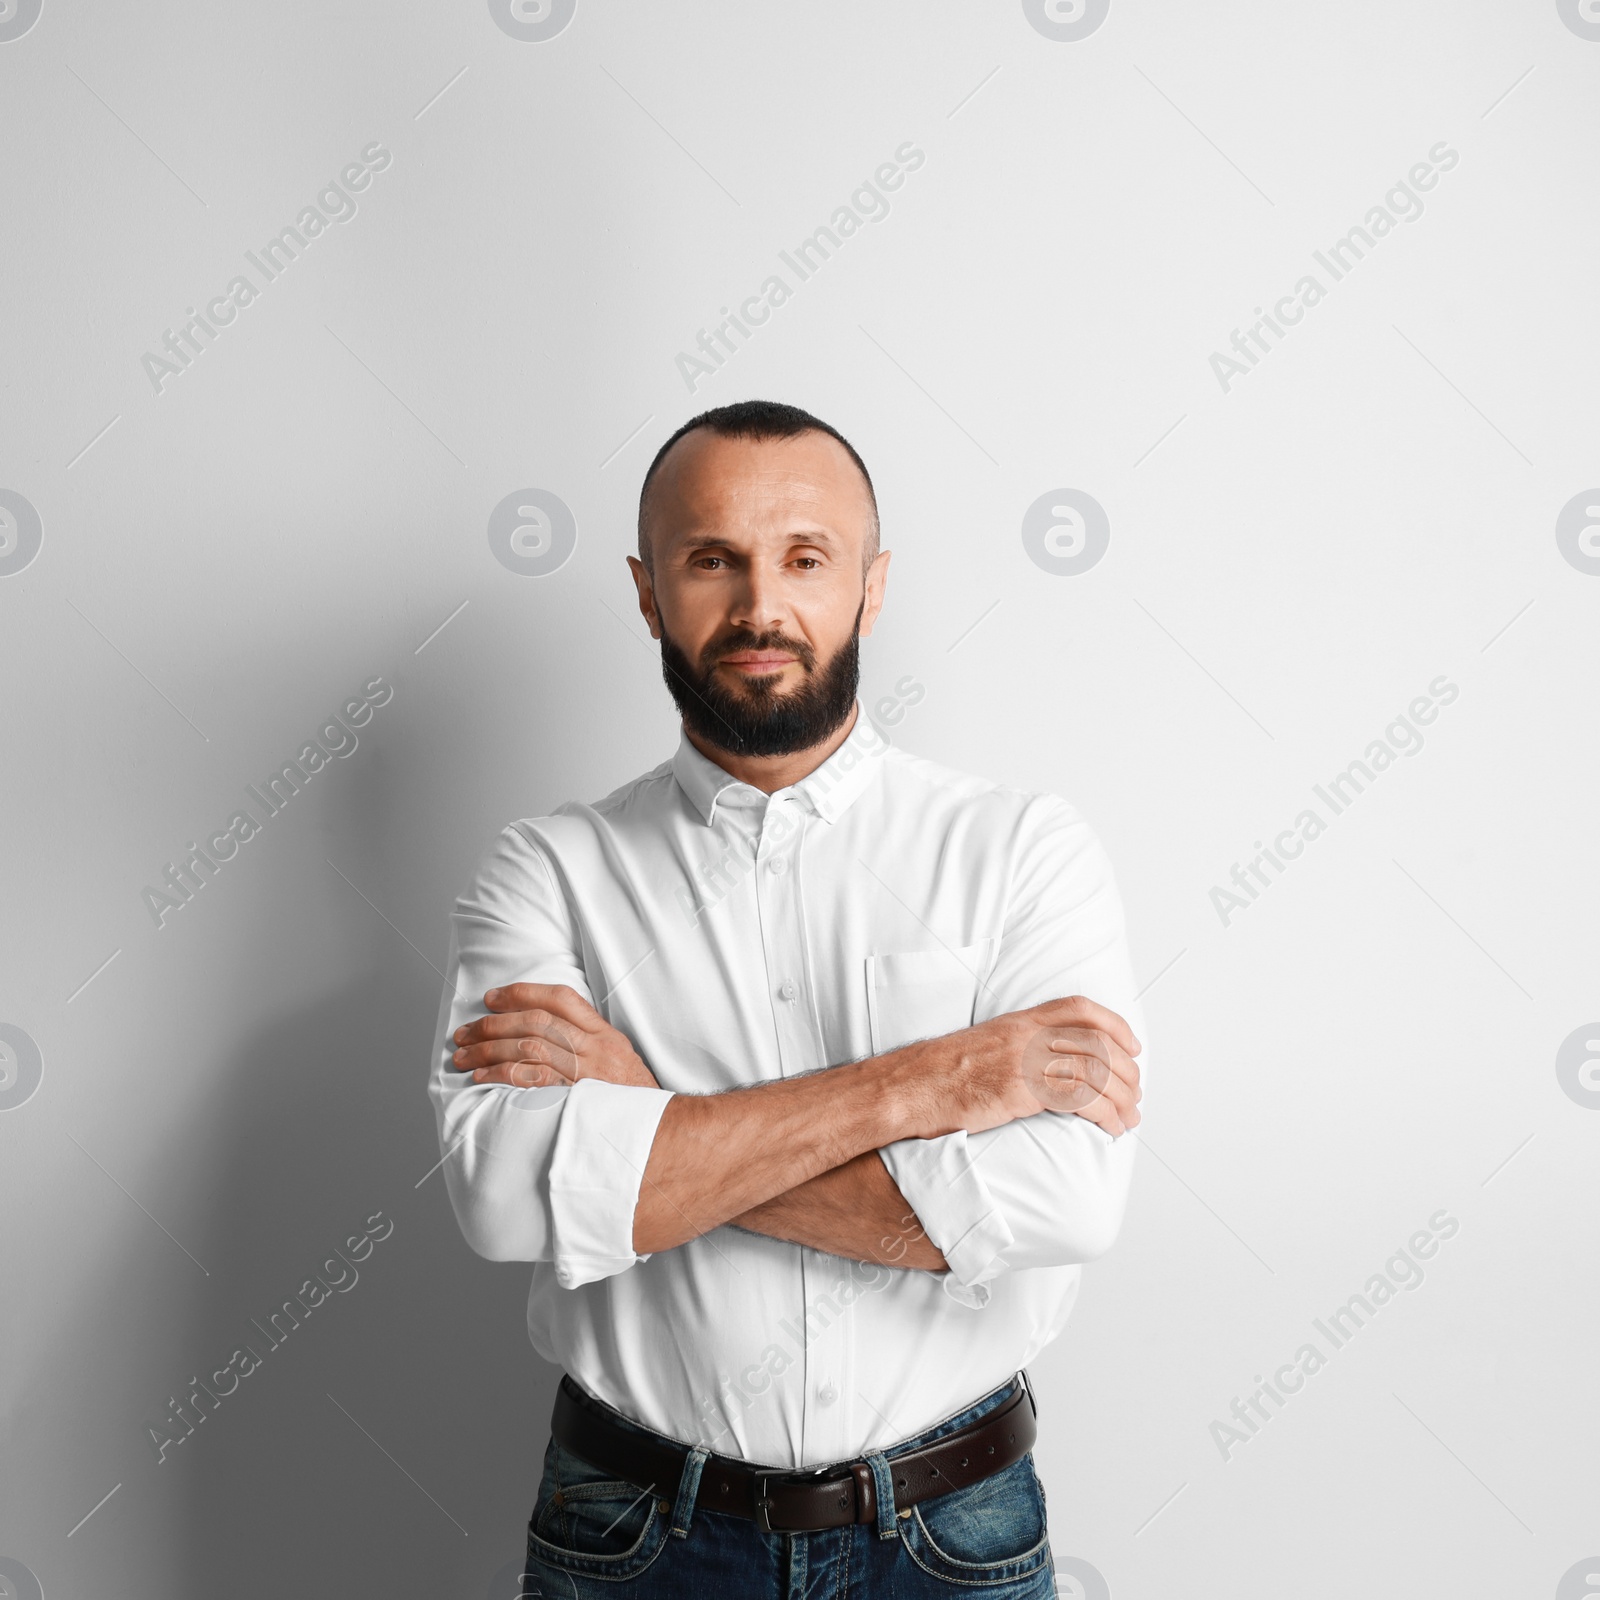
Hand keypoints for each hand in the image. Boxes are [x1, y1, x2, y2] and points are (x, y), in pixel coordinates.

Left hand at [450, 983, 660, 1088]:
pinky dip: (503, 1075)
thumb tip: (540, 1032)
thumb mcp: (618, 1061)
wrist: (662, 1134)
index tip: (492, 998)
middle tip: (465, 1032)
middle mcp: (597, 1049)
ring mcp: (588, 1074)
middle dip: (494, 1024)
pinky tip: (483, 1077)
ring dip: (489, 1050)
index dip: (523, 993)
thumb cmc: (633, 1101)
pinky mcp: (577, 1100)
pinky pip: (533, 1080)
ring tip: (464, 1055)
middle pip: (537, 1022)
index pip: (561, 999)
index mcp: (605, 1034)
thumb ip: (587, 1044)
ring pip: (530, 1047)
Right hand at [905, 995, 1141, 1138]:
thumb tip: (1039, 1071)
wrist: (904, 1089)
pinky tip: (1111, 1128)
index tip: (1132, 1046)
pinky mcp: (1019, 1089)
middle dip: (1126, 1069)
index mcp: (1015, 1022)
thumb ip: (1012, 1051)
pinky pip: (1078, 1097)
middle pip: (1094, 1041)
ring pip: (1093, 1069)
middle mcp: (1023, 1036)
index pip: (1076, 1008)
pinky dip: (1104, 1113)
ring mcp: (1022, 1061)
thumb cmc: (934, 1077)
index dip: (1113, 1024)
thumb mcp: (979, 1050)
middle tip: (1136, 1094)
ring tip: (1130, 1118)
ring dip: (1121, 1097)